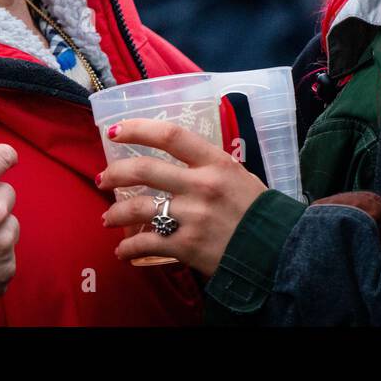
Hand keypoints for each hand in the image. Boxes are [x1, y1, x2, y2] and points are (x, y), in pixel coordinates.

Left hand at [96, 119, 266, 275]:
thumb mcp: (238, 175)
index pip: (170, 136)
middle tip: (103, 179)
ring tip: (107, 218)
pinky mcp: (187, 246)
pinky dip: (128, 248)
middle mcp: (202, 185)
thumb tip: (176, 158)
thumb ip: (208, 166)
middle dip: (115, 173)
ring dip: (115, 213)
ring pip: (138, 207)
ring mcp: (193, 217)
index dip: (137, 129)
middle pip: (144, 169)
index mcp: (216, 162)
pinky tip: (123, 251)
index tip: (115, 131)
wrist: (277, 251)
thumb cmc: (257, 211)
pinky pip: (146, 244)